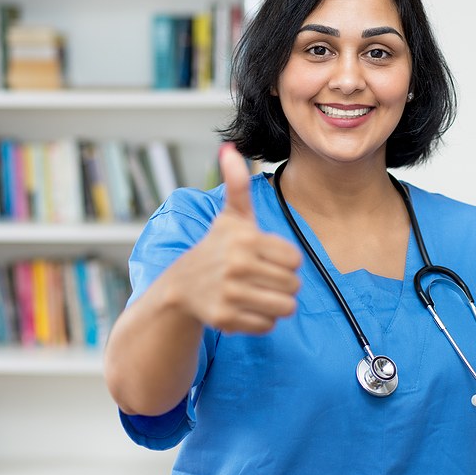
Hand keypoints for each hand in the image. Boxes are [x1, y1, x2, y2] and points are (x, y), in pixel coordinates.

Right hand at [168, 144, 301, 333]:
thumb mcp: (230, 217)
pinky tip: (246, 308)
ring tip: (259, 294)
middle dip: (284, 285)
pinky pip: (267, 326)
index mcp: (244, 238)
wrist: (180, 286)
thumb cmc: (216, 248)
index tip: (267, 259)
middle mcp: (236, 265)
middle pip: (293, 285)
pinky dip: (262, 320)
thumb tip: (228, 149)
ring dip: (277, 304)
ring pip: (285, 308)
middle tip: (263, 280)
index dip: (286, 262)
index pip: (295, 260)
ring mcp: (229, 293)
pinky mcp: (225, 319)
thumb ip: (236, 185)